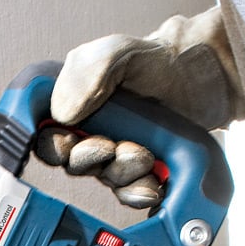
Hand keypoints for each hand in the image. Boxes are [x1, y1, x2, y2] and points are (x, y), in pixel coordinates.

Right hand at [38, 8, 244, 207]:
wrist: (200, 78)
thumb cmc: (158, 62)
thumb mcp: (116, 53)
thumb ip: (85, 73)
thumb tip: (61, 112)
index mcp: (73, 104)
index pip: (44, 135)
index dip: (51, 144)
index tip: (67, 141)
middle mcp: (90, 130)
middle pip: (72, 162)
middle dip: (90, 158)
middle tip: (108, 146)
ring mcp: (114, 153)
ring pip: (103, 177)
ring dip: (121, 170)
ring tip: (143, 153)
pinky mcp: (138, 171)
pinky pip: (128, 192)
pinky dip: (136, 192)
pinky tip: (149, 184)